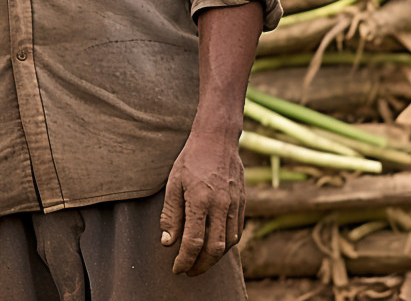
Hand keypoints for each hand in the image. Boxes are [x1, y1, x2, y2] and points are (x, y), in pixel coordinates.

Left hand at [159, 127, 245, 276]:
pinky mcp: (243, 202)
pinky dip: (227, 244)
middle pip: (214, 249)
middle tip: (189, 271)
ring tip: (201, 261)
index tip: (177, 268)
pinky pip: (238, 231)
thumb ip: (171, 214)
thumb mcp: (174, 182)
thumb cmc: (191, 159)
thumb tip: (167, 242)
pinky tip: (216, 246)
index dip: (185, 260)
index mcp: (200, 200)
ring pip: (229, 243)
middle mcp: (221, 205)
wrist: (217, 138)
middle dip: (201, 266)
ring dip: (215, 258)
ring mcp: (235, 204)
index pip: (194, 242)